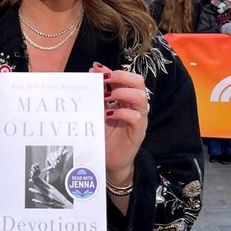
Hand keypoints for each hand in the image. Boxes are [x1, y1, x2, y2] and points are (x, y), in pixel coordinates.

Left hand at [27, 159, 72, 208]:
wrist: (65, 205)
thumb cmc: (59, 197)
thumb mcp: (54, 190)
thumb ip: (48, 187)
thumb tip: (42, 182)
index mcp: (52, 189)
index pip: (44, 183)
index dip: (39, 179)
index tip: (34, 176)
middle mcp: (50, 193)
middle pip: (42, 187)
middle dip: (36, 183)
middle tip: (30, 180)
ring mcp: (49, 198)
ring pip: (41, 194)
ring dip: (35, 191)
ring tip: (30, 189)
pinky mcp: (49, 204)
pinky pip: (42, 202)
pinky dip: (38, 201)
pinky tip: (33, 200)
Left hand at [90, 62, 147, 184]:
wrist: (109, 161)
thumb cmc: (104, 136)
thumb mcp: (98, 113)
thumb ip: (97, 96)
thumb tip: (89, 76)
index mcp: (125, 99)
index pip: (124, 78)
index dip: (111, 71)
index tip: (95, 69)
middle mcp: (134, 106)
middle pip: (138, 82)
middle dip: (121, 76)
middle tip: (105, 78)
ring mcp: (139, 118)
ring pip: (141, 97)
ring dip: (123, 92)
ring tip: (107, 96)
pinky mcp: (138, 132)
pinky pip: (136, 117)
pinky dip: (122, 113)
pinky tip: (109, 114)